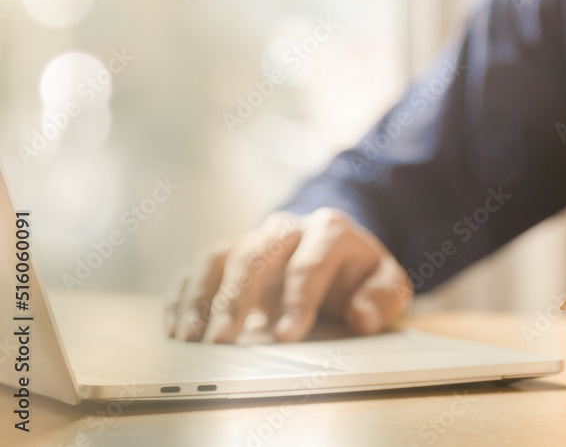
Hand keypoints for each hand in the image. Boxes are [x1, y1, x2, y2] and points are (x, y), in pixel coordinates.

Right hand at [164, 208, 412, 342]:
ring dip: (199, 296)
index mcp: (329, 232)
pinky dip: (181, 295)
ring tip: (189, 337)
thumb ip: (383, 297)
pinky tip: (174, 327)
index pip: (310, 264)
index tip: (285, 337)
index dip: (297, 300)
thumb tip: (363, 316)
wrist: (337, 248)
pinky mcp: (228, 254)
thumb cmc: (360, 272)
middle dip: (236, 298)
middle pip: (255, 256)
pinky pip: (197, 268)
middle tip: (222, 341)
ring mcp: (253, 239)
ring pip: (219, 257)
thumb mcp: (387, 282)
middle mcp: (286, 229)